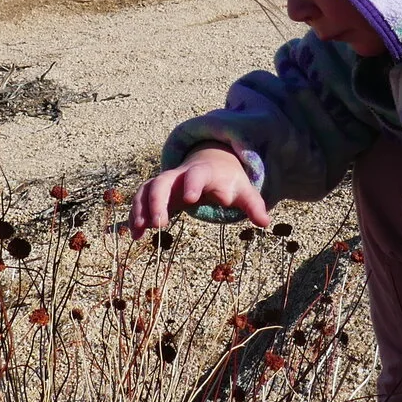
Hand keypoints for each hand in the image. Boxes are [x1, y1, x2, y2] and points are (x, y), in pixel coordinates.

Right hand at [130, 146, 269, 235]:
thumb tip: (265, 222)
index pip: (196, 174)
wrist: (211, 165)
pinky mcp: (156, 192)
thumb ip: (253, 205)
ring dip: (141, 208)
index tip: (190, 199)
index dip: (192, 183)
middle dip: (158, 201)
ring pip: (146, 190)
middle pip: (163, 181)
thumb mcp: (243, 191)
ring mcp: (165, 182)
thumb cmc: (228, 182)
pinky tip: (135, 236)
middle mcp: (179, 175)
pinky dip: (136, 216)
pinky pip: (141, 200)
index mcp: (202, 173)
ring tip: (140, 231)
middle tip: (160, 224)